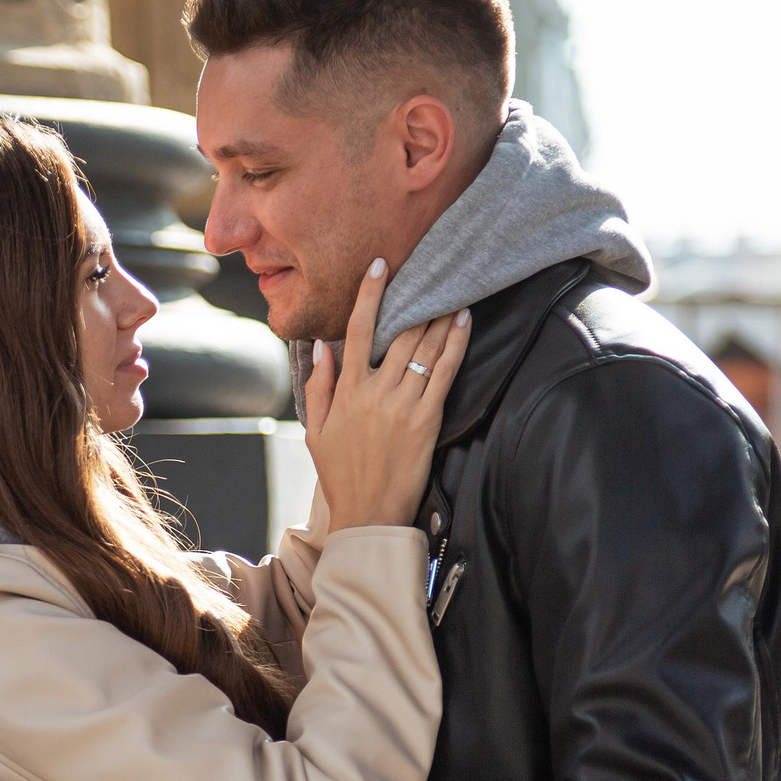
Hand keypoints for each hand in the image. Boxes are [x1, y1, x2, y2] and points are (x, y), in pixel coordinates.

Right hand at [304, 260, 470, 529]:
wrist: (369, 514)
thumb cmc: (341, 474)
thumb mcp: (317, 429)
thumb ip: (320, 384)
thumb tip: (322, 345)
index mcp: (348, 391)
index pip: (357, 331)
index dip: (370, 295)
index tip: (380, 266)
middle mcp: (376, 392)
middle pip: (399, 333)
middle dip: (417, 297)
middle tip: (433, 267)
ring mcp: (404, 405)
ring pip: (424, 348)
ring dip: (440, 314)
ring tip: (454, 286)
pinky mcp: (428, 421)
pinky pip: (444, 373)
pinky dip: (455, 344)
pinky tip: (462, 321)